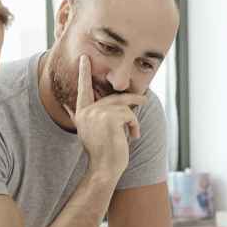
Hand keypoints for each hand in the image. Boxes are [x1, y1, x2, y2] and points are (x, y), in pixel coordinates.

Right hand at [64, 56, 144, 178]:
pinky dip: (135, 125)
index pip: (83, 89)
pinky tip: (134, 136)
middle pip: (114, 98)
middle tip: (144, 98)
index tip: (84, 58)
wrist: (104, 168)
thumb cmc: (102, 153)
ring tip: (134, 132)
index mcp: (82, 114)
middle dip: (132, 98)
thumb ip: (90, 116)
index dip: (83, 73)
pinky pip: (129, 114)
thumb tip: (86, 106)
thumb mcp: (91, 131)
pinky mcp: (110, 118)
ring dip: (133, 119)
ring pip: (124, 106)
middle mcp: (87, 112)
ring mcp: (98, 114)